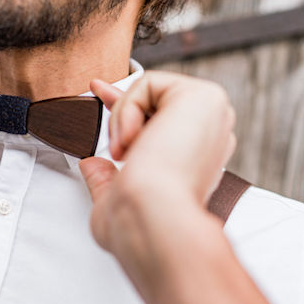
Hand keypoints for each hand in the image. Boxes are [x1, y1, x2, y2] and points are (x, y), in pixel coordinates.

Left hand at [80, 71, 236, 253]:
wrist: (152, 219)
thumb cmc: (137, 221)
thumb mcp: (115, 198)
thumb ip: (105, 178)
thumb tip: (91, 166)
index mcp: (195, 158)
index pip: (160, 117)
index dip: (126, 104)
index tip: (98, 90)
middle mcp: (210, 135)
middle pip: (155, 99)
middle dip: (120, 113)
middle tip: (115, 148)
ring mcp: (212, 114)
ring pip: (148, 90)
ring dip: (121, 120)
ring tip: (125, 153)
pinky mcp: (205, 96)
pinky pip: (149, 82)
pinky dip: (127, 108)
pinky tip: (133, 139)